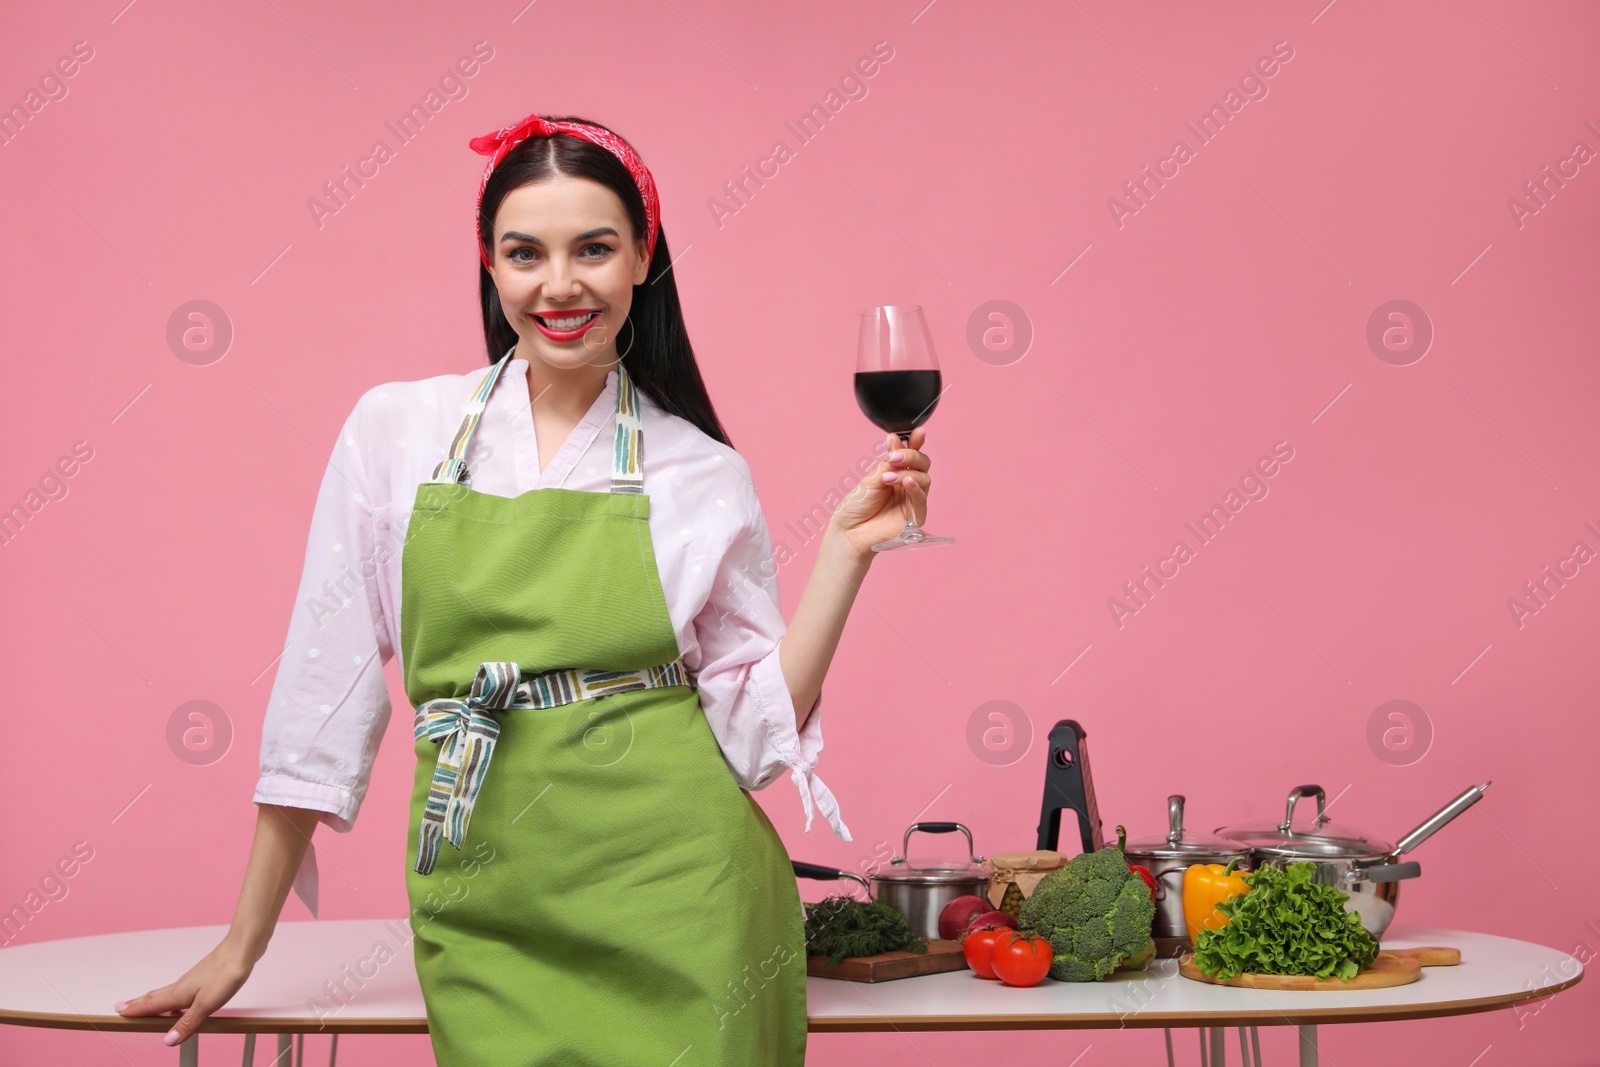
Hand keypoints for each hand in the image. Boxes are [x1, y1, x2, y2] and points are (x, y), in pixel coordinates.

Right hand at [114, 936, 255, 1046]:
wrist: (244, 948)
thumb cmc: (227, 972)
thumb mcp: (207, 1003)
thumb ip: (187, 1022)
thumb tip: (168, 1041)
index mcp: (179, 993)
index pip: (151, 1004)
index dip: (135, 1010)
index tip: (117, 1012)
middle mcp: (183, 985)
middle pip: (156, 997)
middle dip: (139, 1004)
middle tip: (122, 1007)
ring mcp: (194, 979)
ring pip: (168, 992)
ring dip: (154, 1000)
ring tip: (145, 1005)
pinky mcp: (206, 975)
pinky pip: (182, 989)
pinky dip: (173, 996)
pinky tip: (182, 999)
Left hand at [828, 427, 932, 560]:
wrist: (848, 532)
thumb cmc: (856, 507)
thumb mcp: (871, 478)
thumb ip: (888, 462)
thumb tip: (896, 438)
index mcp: (896, 473)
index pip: (911, 454)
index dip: (916, 442)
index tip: (917, 432)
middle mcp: (907, 485)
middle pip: (923, 464)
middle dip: (911, 455)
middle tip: (894, 456)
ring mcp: (912, 500)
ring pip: (925, 478)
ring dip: (908, 472)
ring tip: (888, 478)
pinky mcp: (915, 517)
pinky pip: (921, 499)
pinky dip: (915, 487)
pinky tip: (907, 481)